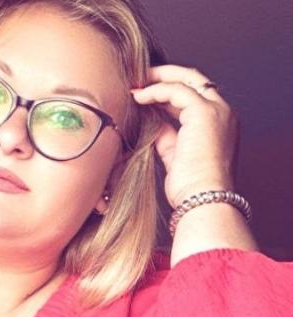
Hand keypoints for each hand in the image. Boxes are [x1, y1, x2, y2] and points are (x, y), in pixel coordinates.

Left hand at [131, 65, 238, 207]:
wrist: (202, 199)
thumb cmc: (190, 187)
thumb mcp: (175, 154)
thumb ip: (166, 135)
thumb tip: (152, 122)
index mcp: (220, 124)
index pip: (194, 97)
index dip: (168, 92)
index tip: (144, 93)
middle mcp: (223, 113)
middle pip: (193, 80)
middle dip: (165, 76)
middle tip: (139, 78)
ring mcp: (216, 110)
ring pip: (186, 80)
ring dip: (157, 79)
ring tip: (134, 85)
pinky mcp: (204, 112)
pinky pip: (175, 90)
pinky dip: (155, 90)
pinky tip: (138, 97)